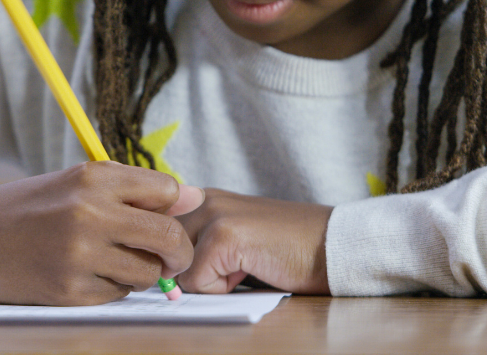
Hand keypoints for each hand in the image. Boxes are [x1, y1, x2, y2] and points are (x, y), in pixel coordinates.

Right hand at [0, 161, 204, 304]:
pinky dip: (113, 288)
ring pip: (148, 272)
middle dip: (177, 251)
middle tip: (169, 256)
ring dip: (142, 272)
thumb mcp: (78, 183)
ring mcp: (79, 254)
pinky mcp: (70, 289)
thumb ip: (135, 190)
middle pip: (169, 236)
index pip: (167, 191)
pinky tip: (88, 274)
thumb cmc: (30, 208)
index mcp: (93, 178)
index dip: (174, 208)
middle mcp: (89, 213)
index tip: (166, 218)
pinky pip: (118, 294)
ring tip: (116, 261)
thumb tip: (195, 197)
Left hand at [175, 188, 331, 294]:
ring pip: (177, 268)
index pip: (156, 233)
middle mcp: (202, 199)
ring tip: (241, 267)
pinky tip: (251, 270)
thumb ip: (196, 247)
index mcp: (201, 197)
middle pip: (163, 252)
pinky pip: (196, 281)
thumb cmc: (284, 250)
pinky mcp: (224, 236)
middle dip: (188, 272)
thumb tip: (162, 278)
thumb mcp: (232, 240)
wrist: (330, 246)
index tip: (198, 266)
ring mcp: (213, 214)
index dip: (172, 260)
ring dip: (205, 279)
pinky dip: (221, 289)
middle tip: (229, 268)